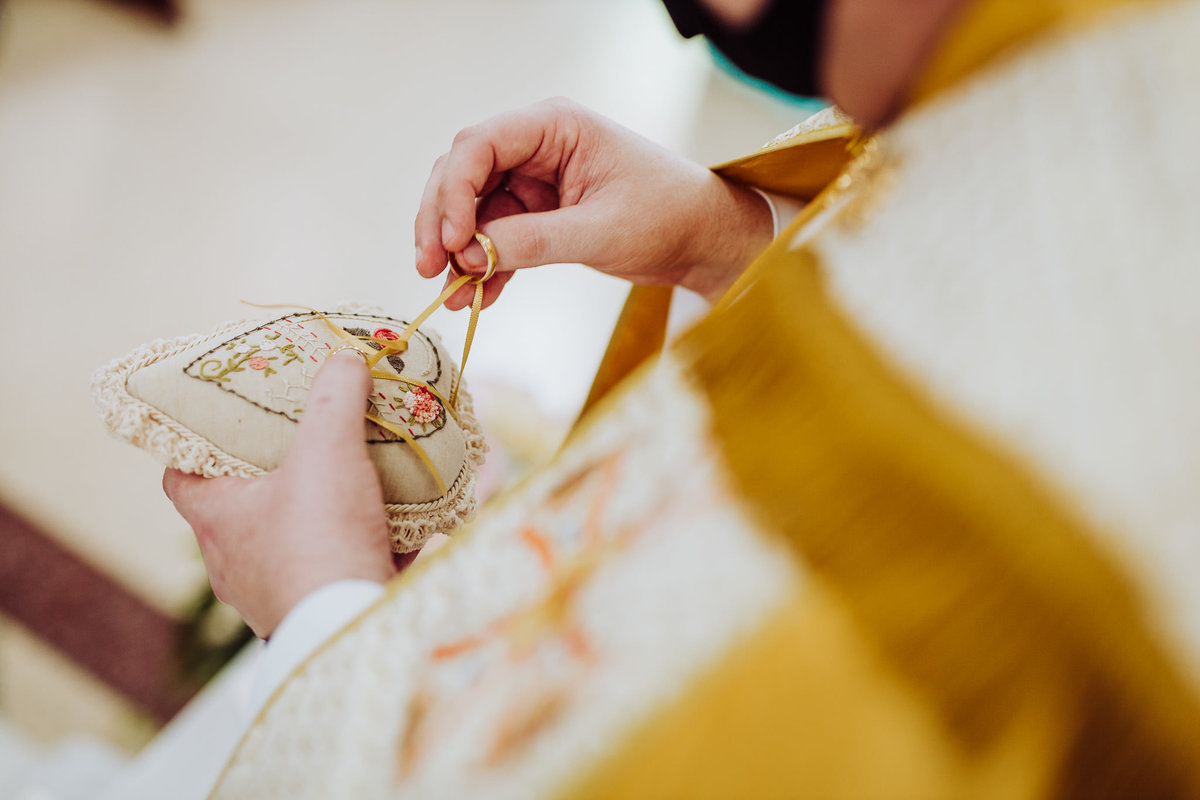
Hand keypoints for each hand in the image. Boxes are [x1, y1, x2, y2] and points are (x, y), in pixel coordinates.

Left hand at [162, 351, 395, 637]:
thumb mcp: (328, 451)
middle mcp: (237, 563)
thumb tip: (347, 359)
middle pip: (244, 507)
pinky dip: (366, 548)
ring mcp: (276, 592)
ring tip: (360, 481)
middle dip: (277, 476)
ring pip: (295, 542)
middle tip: (308, 442)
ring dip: (325, 514)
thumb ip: (335, 399)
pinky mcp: (320, 612)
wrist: (352, 626)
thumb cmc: (319, 539)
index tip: (225, 422)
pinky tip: (405, 528)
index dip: (196, 446)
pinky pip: (339, 570)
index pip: (180, 477)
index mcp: (218, 520)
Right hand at [414, 98, 773, 305]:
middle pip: (462, 175)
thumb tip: (471, 255)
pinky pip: (496, 239)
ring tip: (452, 296)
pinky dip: (485, 268)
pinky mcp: (538, 216)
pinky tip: (477, 299)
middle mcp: (536, 148)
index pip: (479, 146)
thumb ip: (533, 241)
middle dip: (441, 223)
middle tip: (430, 269)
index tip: (450, 240)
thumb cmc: (667, 216)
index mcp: (554, 127)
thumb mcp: (599, 231)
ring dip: (458, 253)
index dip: (453, 191)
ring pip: (472, 211)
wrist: (702, 240)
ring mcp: (534, 182)